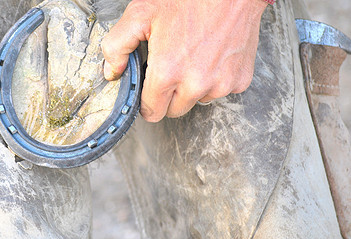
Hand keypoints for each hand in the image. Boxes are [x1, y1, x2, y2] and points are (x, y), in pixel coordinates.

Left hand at [101, 0, 267, 121]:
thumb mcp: (141, 14)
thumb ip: (117, 46)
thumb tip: (112, 72)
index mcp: (168, 73)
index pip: (152, 112)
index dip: (146, 102)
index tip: (148, 91)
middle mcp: (195, 84)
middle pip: (173, 111)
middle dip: (168, 95)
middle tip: (170, 66)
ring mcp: (220, 84)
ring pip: (197, 102)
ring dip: (192, 87)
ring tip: (192, 56)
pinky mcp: (239, 81)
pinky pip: (220, 91)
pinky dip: (214, 79)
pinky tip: (210, 56)